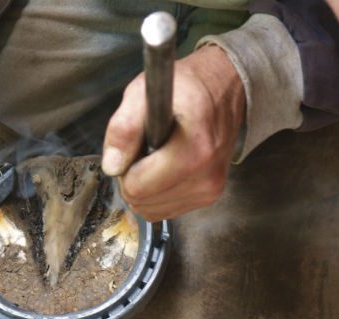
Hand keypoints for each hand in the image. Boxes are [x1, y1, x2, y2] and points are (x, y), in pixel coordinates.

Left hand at [102, 45, 245, 221]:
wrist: (225, 88)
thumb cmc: (185, 87)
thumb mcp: (143, 93)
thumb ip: (123, 128)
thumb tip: (113, 166)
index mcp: (194, 149)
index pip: (137, 186)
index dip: (125, 166)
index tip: (136, 145)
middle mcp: (206, 175)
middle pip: (142, 201)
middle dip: (134, 178)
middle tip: (146, 148)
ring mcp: (210, 189)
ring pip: (151, 210)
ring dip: (145, 187)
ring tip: (158, 156)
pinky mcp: (209, 196)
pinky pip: (165, 210)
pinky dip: (158, 193)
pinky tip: (166, 168)